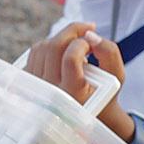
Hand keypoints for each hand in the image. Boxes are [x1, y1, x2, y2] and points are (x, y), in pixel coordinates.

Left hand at [25, 22, 135, 141]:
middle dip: (72, 32)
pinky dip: (49, 46)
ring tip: (77, 45)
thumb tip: (90, 34)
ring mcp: (35, 87)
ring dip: (61, 38)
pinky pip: (34, 53)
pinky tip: (63, 52)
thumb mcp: (116, 76)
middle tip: (87, 31)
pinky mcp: (27, 81)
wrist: (89, 112)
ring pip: (41, 47)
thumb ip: (109, 52)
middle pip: (53, 47)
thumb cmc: (104, 94)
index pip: (70, 59)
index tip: (92, 43)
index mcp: (72, 94)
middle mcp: (49, 92)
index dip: (82, 43)